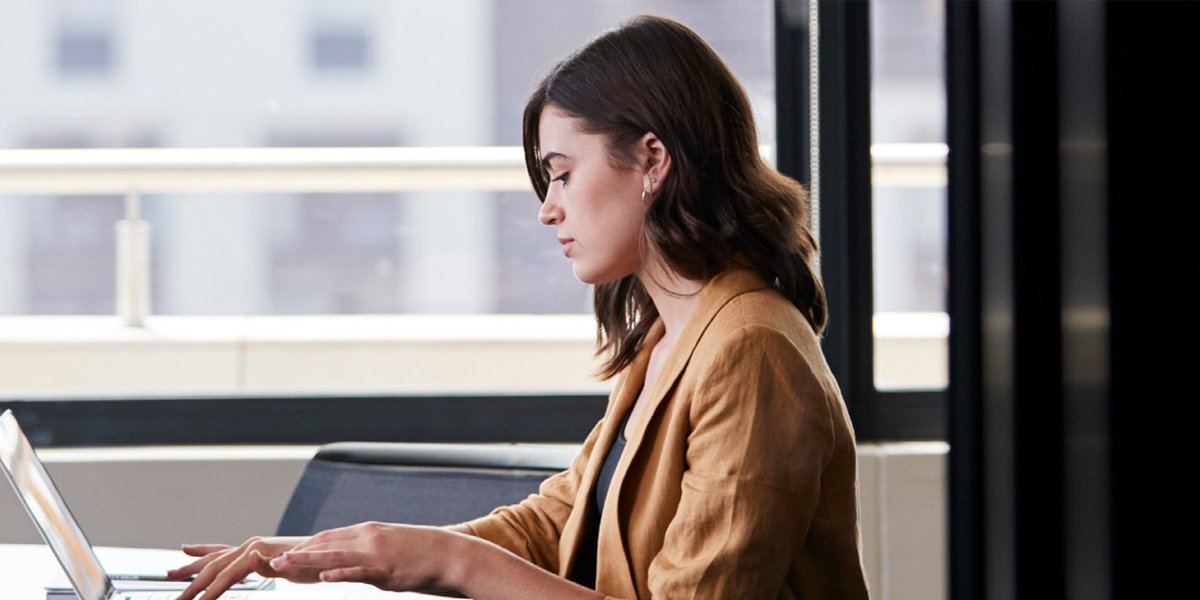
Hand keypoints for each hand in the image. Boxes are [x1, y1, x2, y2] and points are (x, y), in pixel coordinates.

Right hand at [168, 536, 309, 599]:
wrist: (327, 553)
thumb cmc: (314, 563)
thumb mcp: (297, 568)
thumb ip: (270, 564)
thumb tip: (251, 556)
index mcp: (257, 551)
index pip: (226, 576)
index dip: (209, 592)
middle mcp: (250, 546)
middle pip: (213, 567)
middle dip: (193, 586)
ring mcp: (249, 547)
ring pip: (213, 558)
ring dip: (192, 567)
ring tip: (171, 575)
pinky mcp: (251, 550)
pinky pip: (221, 551)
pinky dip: (204, 551)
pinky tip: (189, 550)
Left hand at [268, 522, 467, 592]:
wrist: (449, 554)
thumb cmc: (421, 552)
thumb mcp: (389, 545)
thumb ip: (367, 549)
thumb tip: (350, 557)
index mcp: (367, 532)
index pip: (328, 537)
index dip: (304, 546)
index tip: (284, 554)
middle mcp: (367, 538)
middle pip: (324, 544)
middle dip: (296, 553)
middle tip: (269, 560)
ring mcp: (376, 553)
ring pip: (334, 556)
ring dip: (306, 560)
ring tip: (282, 565)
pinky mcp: (386, 570)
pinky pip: (359, 572)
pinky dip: (341, 574)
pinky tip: (325, 578)